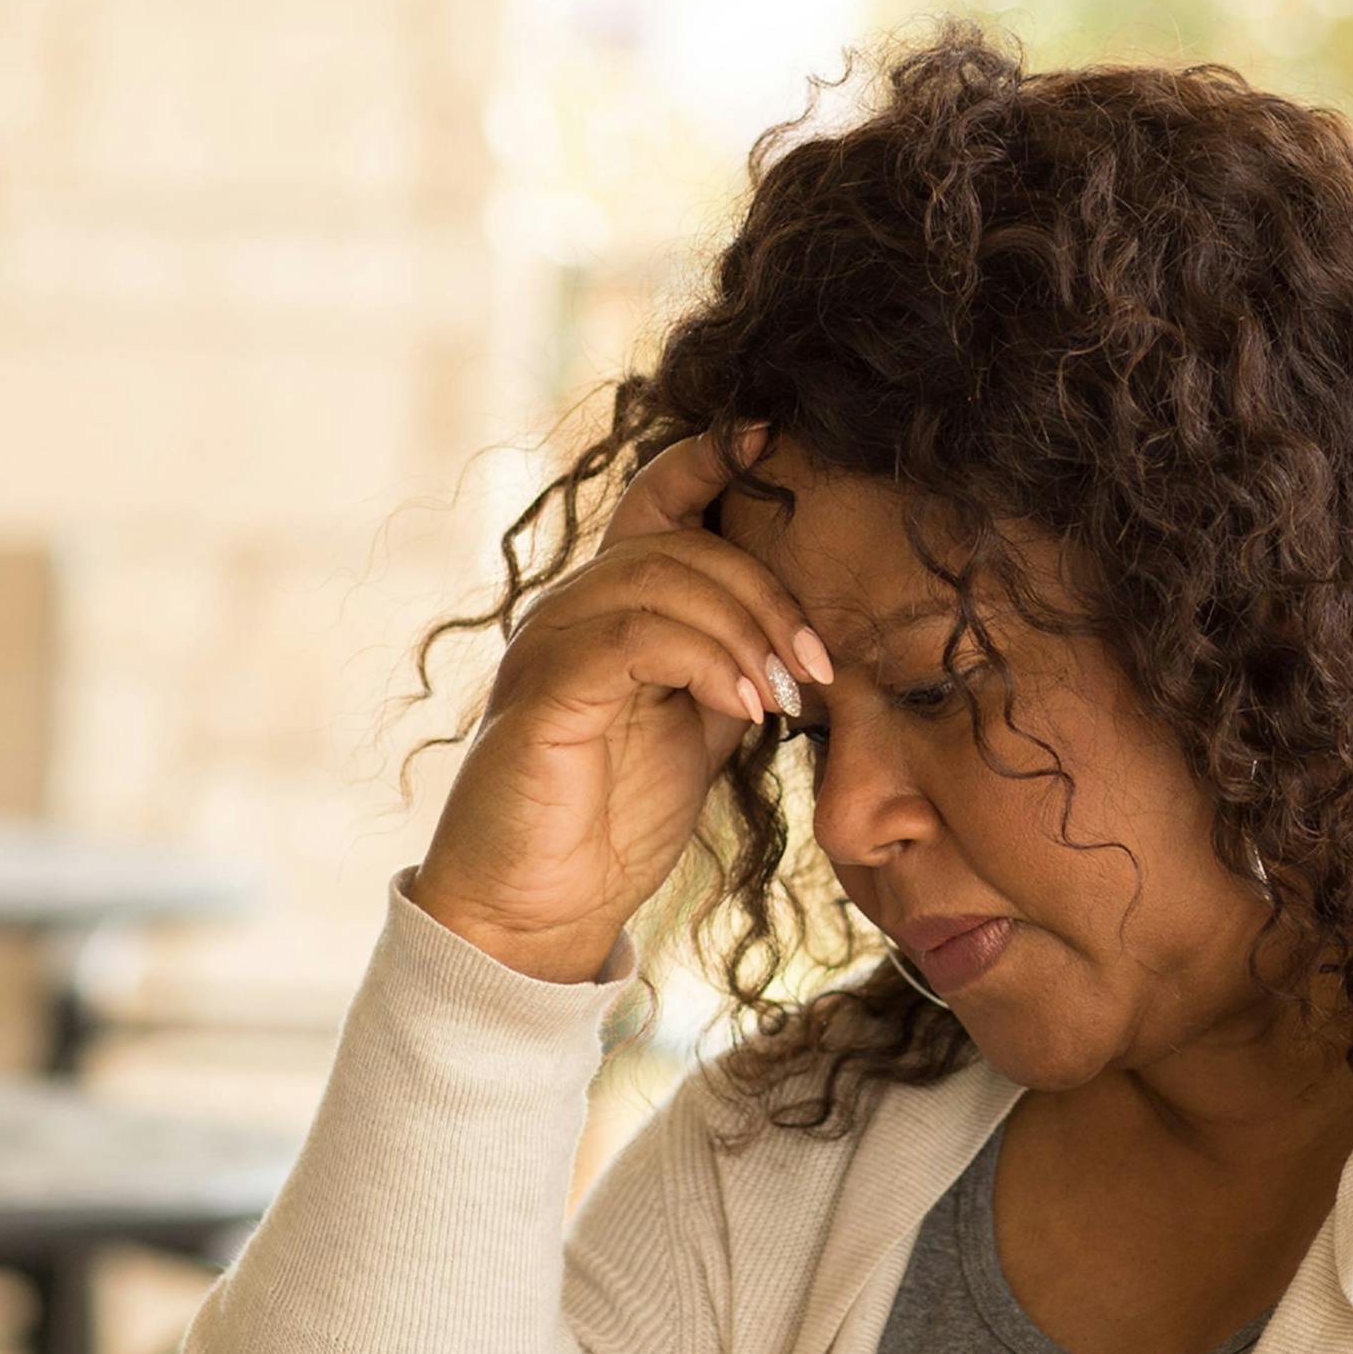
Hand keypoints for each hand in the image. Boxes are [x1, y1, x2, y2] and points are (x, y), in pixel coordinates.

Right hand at [408, 420, 834, 981]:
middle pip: (681, 545)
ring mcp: (550, 645)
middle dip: (768, 595)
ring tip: (783, 699)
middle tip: (816, 667)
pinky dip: (705, 661)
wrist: (537, 912)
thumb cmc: (609, 826)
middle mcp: (572, 611)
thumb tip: (795, 639)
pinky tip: (744, 709)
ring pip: (661, 581)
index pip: (657, 504)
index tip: (781, 441)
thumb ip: (727, 672)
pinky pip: (635, 638)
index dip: (713, 460)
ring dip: (745, 632)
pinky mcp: (545, 692)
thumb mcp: (694, 737)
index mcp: (609, 613)